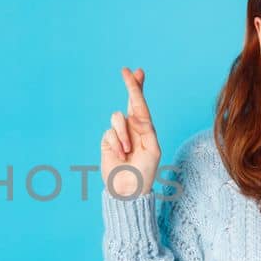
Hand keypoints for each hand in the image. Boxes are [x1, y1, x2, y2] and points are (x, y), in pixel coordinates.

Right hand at [100, 67, 161, 197]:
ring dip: (124, 135)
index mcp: (145, 128)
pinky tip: (120, 155)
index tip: (137, 71)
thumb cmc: (145, 171)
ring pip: (117, 118)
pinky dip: (115, 144)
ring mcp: (119, 134)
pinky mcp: (107, 141)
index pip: (142, 104)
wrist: (128, 189)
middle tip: (126, 70)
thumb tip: (133, 115)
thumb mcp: (153, 149)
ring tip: (128, 151)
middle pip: (129, 101)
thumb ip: (146, 130)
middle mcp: (132, 127)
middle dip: (130, 86)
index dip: (139, 87)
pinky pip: (109, 133)